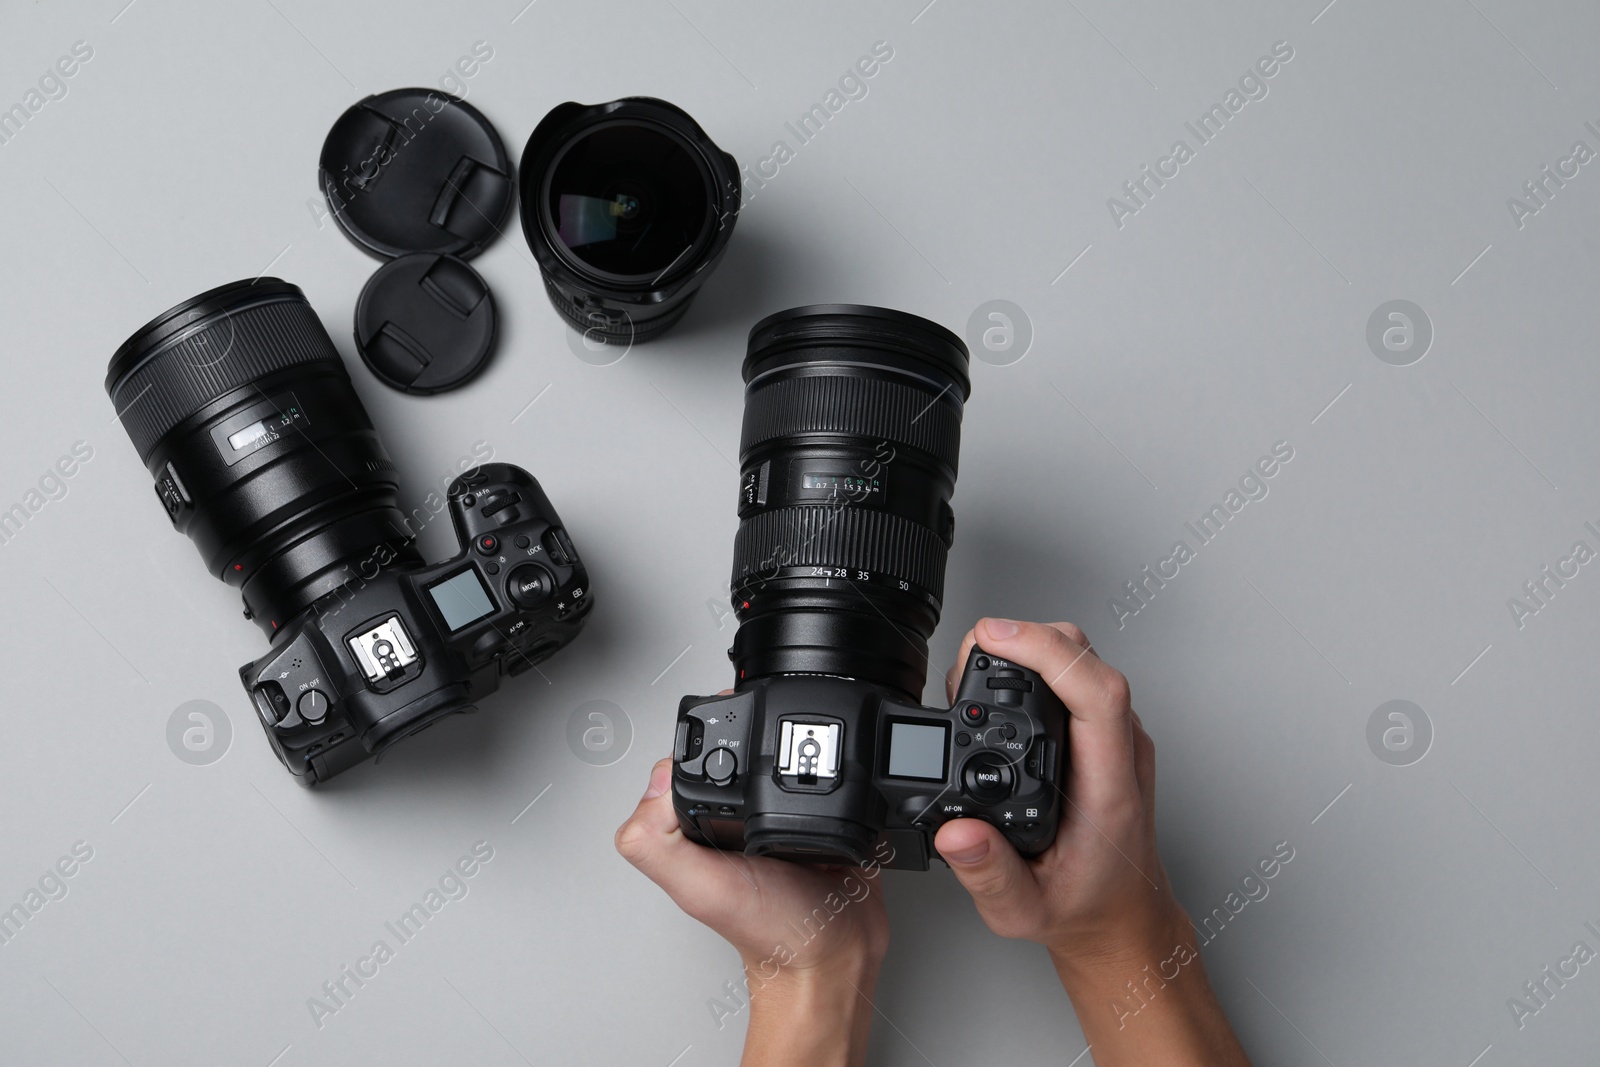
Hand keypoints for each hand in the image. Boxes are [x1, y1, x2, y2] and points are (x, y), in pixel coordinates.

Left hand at [617, 758, 889, 1066]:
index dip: (700, 748)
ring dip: (803, 759)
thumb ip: (657, 841)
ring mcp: (784, 819)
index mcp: (700, 828)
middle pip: (738, 753)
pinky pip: (833, 778)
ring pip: (786, 759)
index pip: (686, 766)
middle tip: (771, 774)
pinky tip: (834, 793)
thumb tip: (654, 782)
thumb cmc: (769, 934)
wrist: (834, 958)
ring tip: (806, 780)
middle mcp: (739, 821)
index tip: (723, 750)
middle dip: (757, 745)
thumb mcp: (699, 887)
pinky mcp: (828, 819)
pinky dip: (838, 777)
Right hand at [935, 618, 1249, 1065]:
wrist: (1121, 918)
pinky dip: (1034, 665)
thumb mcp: (1026, 912)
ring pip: (1079, 657)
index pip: (1096, 691)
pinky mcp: (1103, 733)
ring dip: (1026, 649)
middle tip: (967, 661)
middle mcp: (1120, 751)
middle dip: (1021, 639)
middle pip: (1084, 656)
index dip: (1044, 651)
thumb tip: (955, 832)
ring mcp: (1115, 737)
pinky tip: (1000, 685)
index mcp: (1109, 786)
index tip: (994, 638)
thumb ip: (989, 875)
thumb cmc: (1085, 907)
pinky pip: (1074, 675)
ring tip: (974, 673)